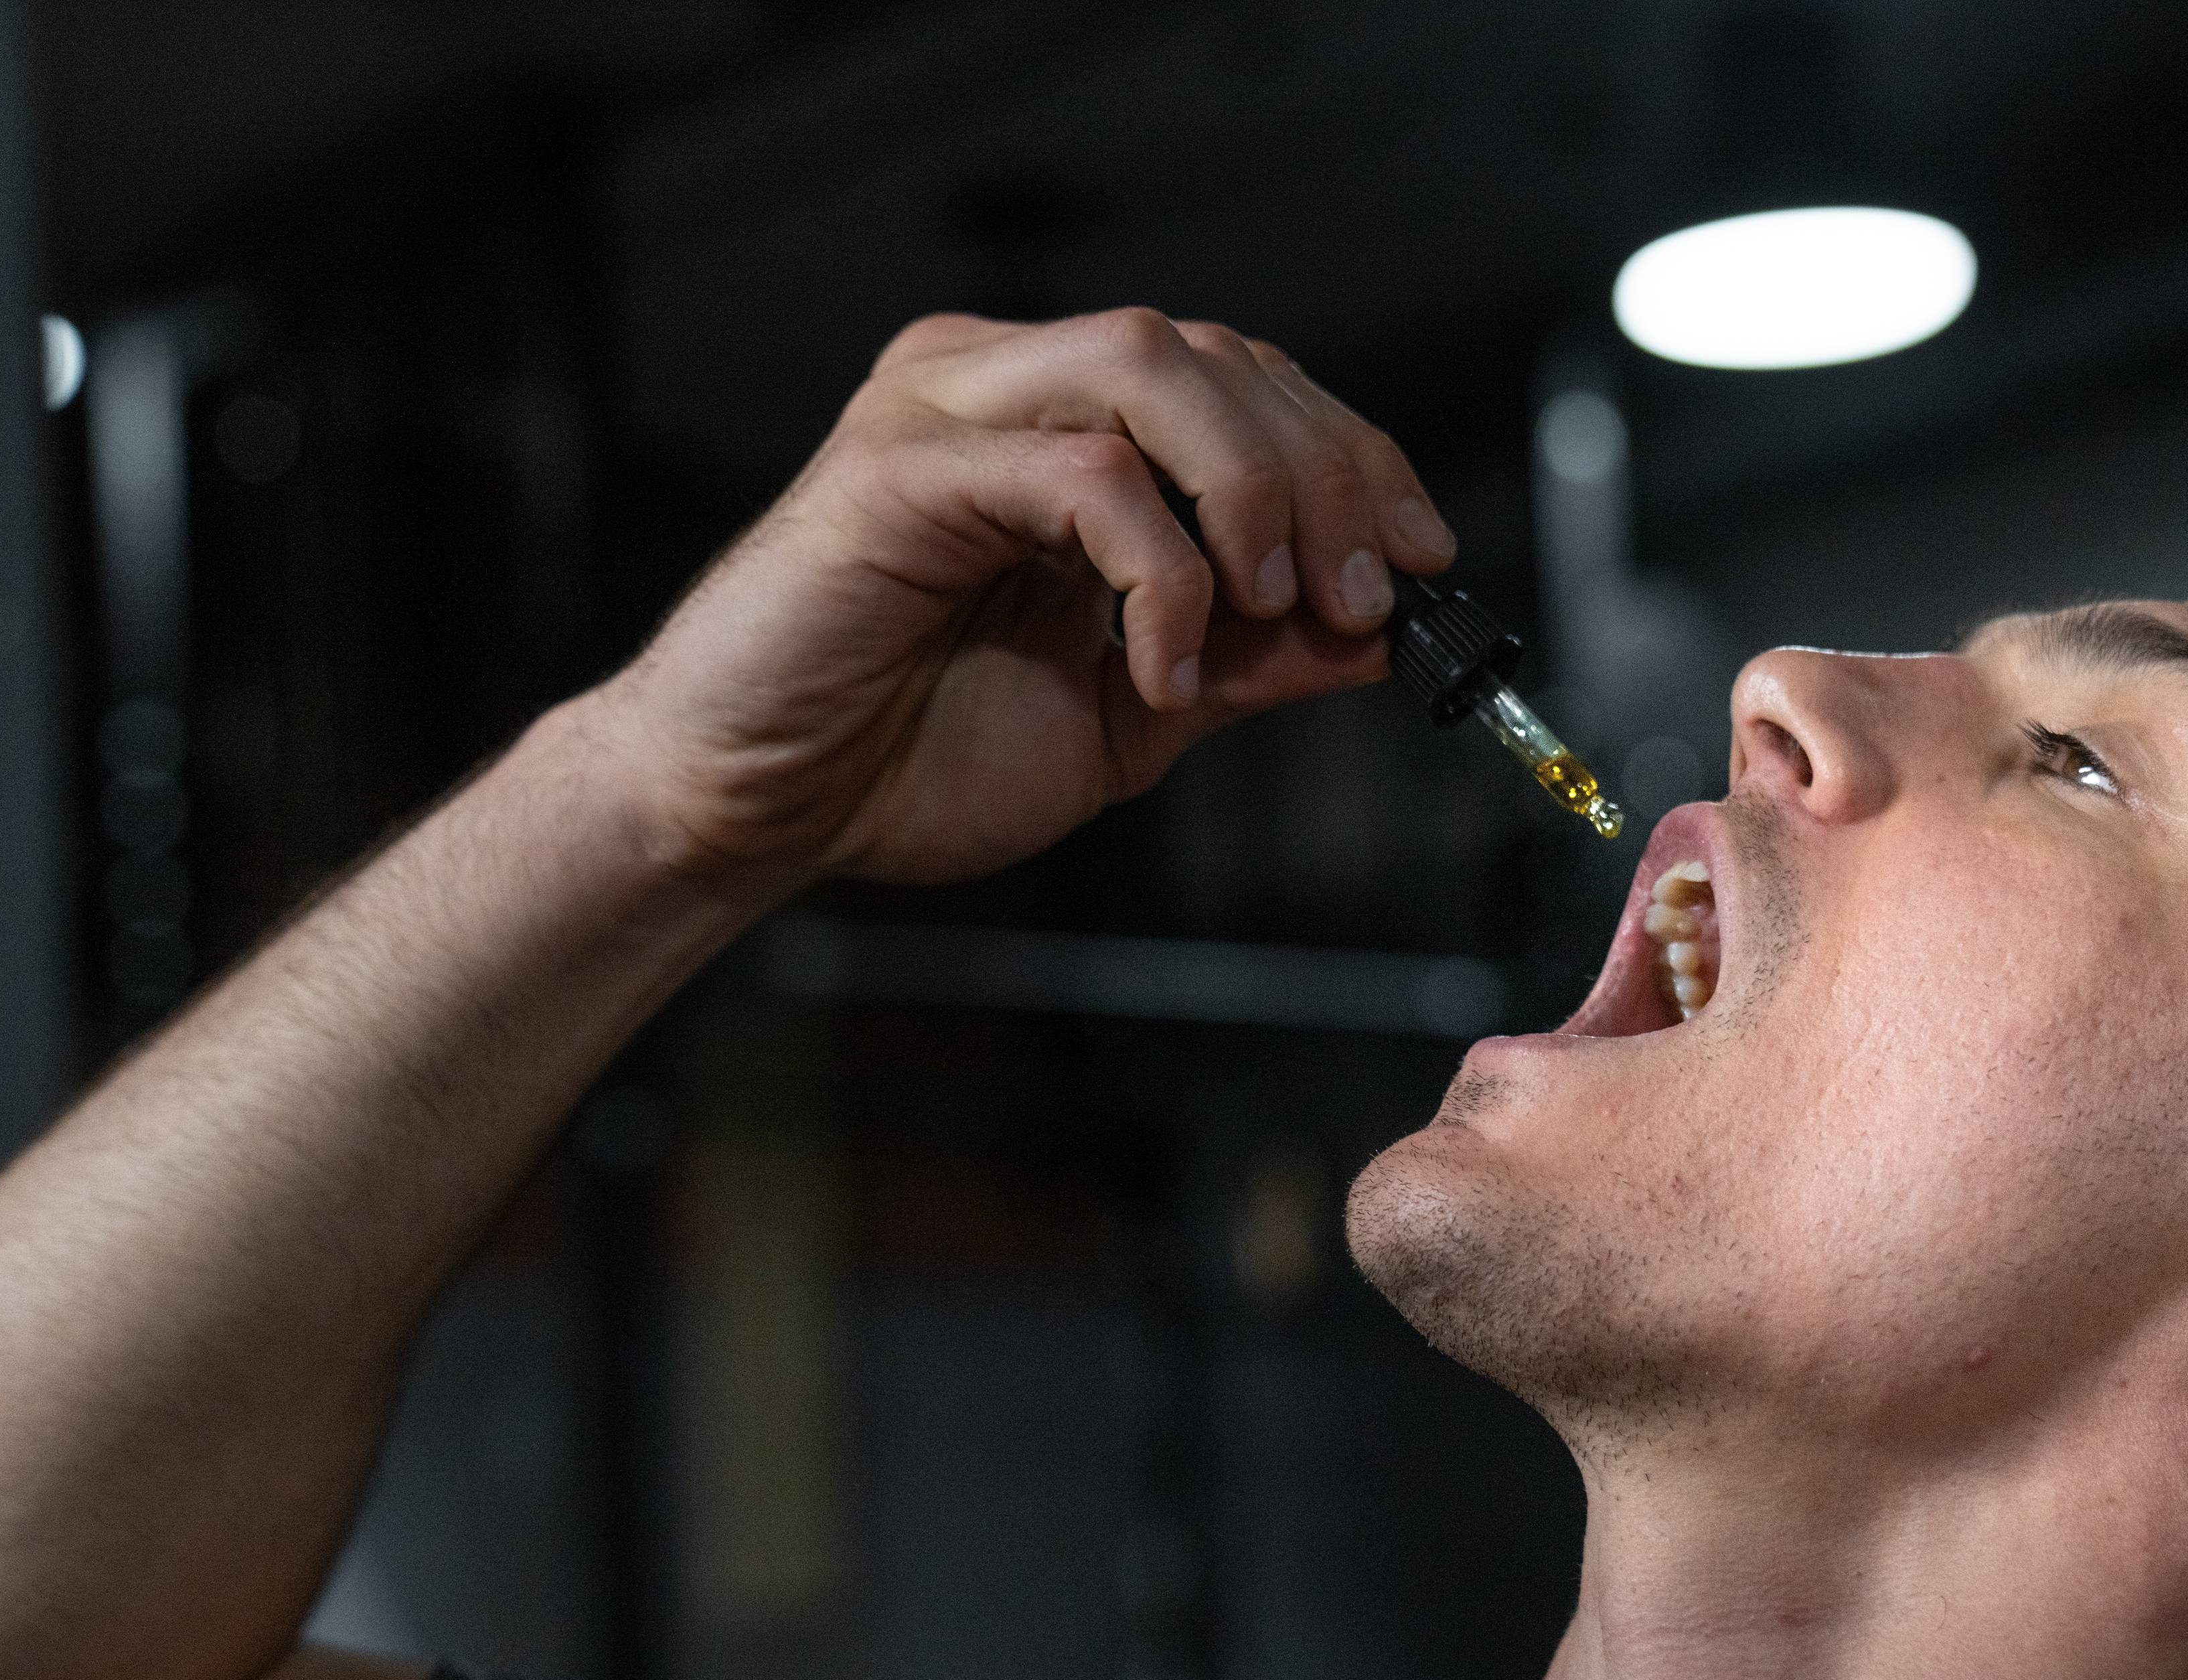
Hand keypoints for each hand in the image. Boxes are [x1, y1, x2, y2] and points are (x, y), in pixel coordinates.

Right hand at [573, 308, 1455, 888]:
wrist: (761, 814)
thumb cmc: (915, 756)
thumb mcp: (1139, 711)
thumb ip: (1251, 657)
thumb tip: (1380, 630)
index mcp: (1058, 425)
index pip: (1243, 381)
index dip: (1352, 456)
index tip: (1426, 558)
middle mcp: (1001, 384)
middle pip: (1216, 357)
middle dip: (1323, 474)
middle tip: (1365, 596)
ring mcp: (943, 410)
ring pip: (1151, 367)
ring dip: (1251, 487)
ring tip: (1275, 606)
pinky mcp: (896, 468)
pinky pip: (1078, 472)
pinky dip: (1157, 571)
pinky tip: (1161, 667)